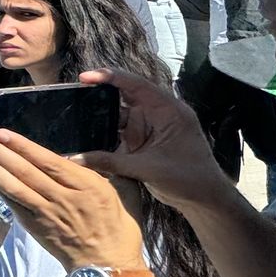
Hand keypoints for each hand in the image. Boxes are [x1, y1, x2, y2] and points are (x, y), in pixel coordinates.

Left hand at [0, 122, 146, 273]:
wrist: (107, 267)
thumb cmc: (117, 228)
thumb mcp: (121, 191)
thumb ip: (100, 170)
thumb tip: (76, 156)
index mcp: (87, 186)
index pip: (47, 161)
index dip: (22, 146)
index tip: (1, 132)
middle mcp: (63, 198)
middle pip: (24, 170)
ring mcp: (46, 214)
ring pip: (12, 187)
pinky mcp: (34, 227)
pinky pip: (12, 203)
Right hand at [72, 68, 229, 210]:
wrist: (204, 199)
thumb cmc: (188, 178)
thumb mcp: (147, 168)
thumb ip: (109, 162)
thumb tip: (74, 159)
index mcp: (166, 110)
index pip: (135, 85)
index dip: (109, 77)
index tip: (84, 77)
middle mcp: (156, 114)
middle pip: (121, 98)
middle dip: (97, 98)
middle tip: (70, 98)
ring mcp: (147, 129)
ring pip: (116, 118)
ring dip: (97, 120)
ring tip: (72, 121)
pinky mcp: (141, 144)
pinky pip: (117, 135)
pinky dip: (102, 137)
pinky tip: (84, 141)